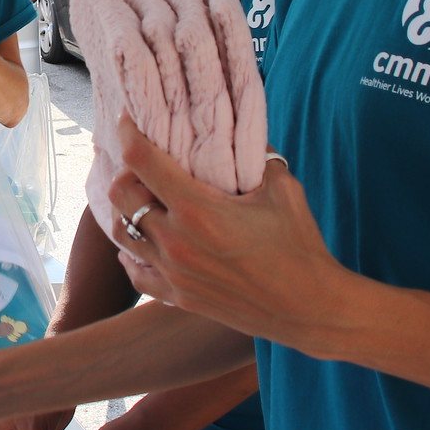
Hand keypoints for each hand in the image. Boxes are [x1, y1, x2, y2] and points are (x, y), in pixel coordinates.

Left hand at [109, 116, 334, 344]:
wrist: (307, 309)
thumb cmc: (299, 247)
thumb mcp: (283, 189)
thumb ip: (258, 157)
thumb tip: (240, 135)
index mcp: (198, 209)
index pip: (141, 161)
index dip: (128, 134)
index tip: (128, 120)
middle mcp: (176, 241)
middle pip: (121, 196)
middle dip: (126, 173)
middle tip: (142, 165)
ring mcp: (173, 273)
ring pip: (121, 234)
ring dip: (126, 212)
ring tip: (142, 200)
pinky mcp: (178, 297)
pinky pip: (136, 274)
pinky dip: (131, 254)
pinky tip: (142, 243)